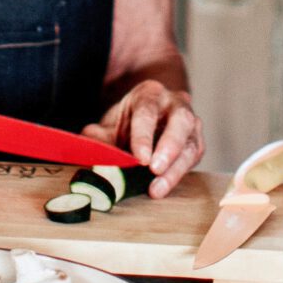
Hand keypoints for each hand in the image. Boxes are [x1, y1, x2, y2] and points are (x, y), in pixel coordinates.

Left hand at [83, 81, 203, 197]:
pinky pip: (194, 157)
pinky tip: (164, 186)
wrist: (150, 116)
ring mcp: (191, 122)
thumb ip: (98, 136)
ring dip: (176, 168)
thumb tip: (86, 148)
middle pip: (181, 120)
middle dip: (169, 146)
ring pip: (191, 142)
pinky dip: (180, 173)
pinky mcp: (196, 142)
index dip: (143, 136)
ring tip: (157, 188)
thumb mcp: (110, 123)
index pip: (148, 112)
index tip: (139, 159)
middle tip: (155, 169)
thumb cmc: (129, 121)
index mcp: (150, 94)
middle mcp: (176, 103)